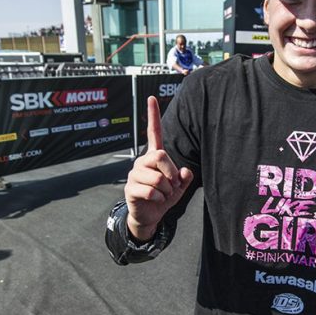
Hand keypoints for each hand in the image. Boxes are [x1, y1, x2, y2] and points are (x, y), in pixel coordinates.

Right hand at [124, 96, 193, 240]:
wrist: (150, 216)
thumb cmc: (164, 197)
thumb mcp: (179, 187)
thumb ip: (185, 177)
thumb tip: (184, 171)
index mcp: (154, 157)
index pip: (153, 132)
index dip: (153, 115)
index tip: (151, 98)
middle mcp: (143, 161)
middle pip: (161, 156)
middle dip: (172, 173)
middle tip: (173, 184)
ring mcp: (135, 174)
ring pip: (157, 178)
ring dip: (167, 190)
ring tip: (163, 194)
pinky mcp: (130, 188)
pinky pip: (151, 191)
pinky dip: (159, 198)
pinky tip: (155, 200)